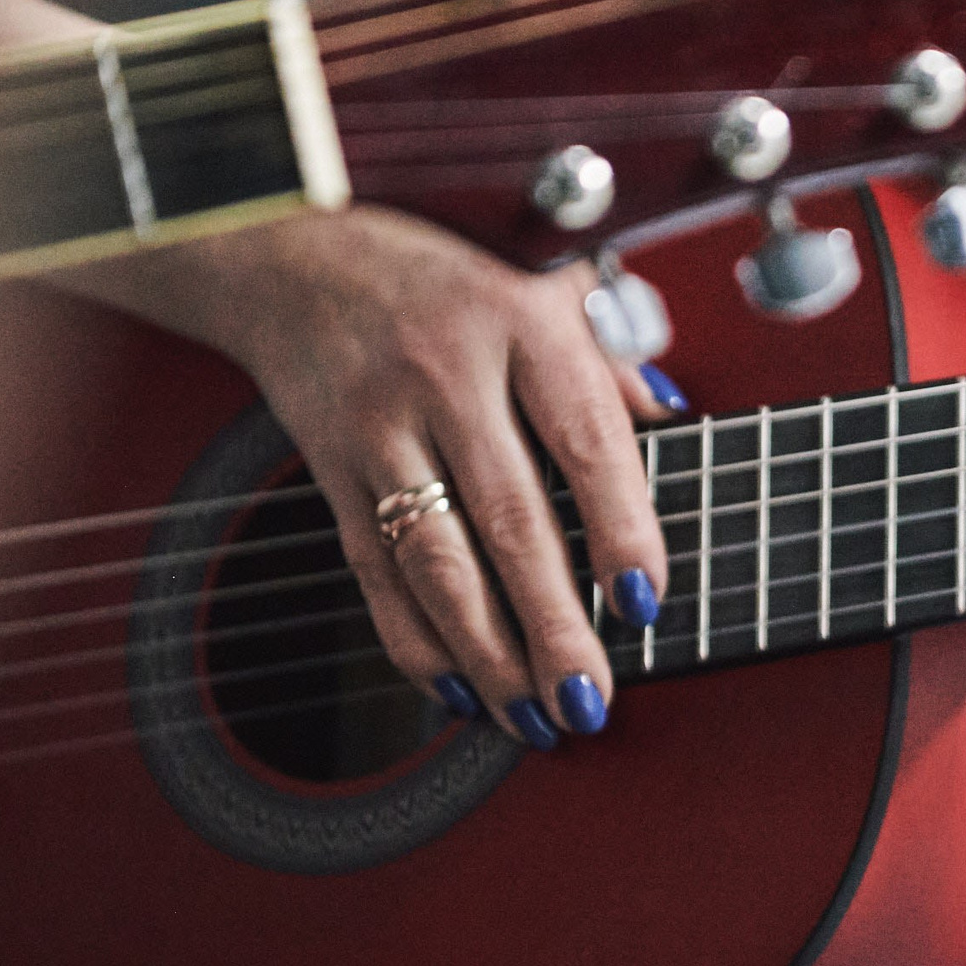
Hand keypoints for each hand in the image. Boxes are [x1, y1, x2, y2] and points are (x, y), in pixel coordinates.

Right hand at [70, 205, 679, 747]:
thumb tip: (675, 426)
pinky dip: (415, 641)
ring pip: (435, 560)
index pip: (585, 441)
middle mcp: (446, 375)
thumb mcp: (543, 287)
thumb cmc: (445, 277)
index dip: (620, 528)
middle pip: (509, 519)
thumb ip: (609, 361)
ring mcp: (380, 425)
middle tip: (590, 700)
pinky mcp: (329, 466)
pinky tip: (459, 690)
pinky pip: (371, 571)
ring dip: (488, 653)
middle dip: (554, 626)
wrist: (291, 247)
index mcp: (521, 325)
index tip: (645, 602)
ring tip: (534, 717)